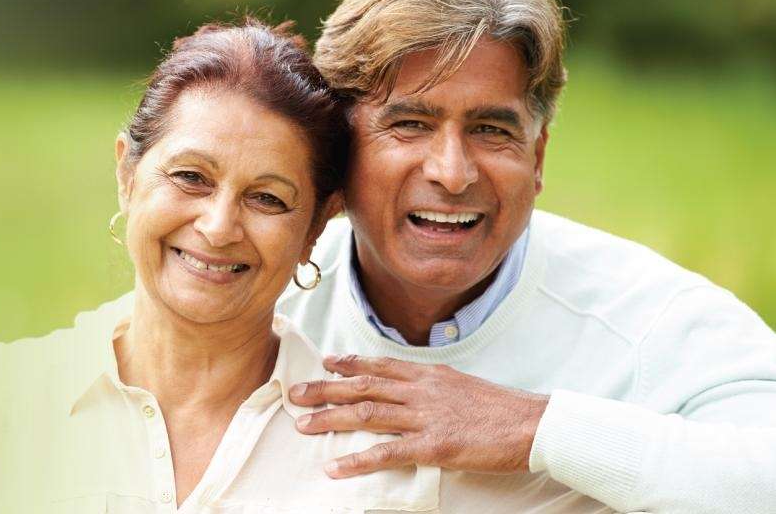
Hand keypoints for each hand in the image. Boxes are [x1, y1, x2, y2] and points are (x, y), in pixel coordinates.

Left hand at [288, 354, 549, 477]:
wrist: (535, 425)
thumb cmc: (504, 410)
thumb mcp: (464, 386)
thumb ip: (434, 386)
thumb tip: (412, 389)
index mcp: (430, 375)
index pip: (380, 364)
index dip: (349, 363)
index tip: (325, 363)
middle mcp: (422, 391)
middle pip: (363, 385)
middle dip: (325, 389)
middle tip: (296, 393)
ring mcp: (426, 417)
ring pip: (367, 413)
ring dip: (330, 419)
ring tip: (302, 425)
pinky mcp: (434, 446)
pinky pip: (388, 453)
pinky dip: (358, 461)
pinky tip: (336, 468)